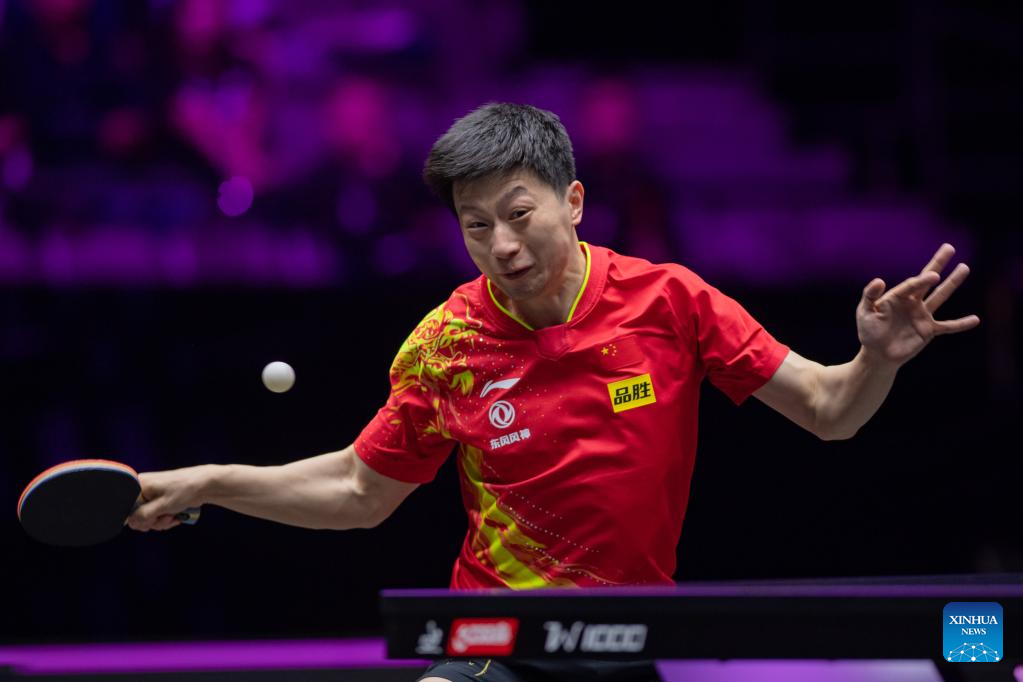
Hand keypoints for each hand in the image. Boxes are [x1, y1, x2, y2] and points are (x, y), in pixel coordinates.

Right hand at [126, 466, 208, 531]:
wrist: (206, 485)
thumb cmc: (184, 490)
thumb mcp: (161, 506)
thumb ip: (143, 516)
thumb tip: (131, 523)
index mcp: (138, 484)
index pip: (126, 509)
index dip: (137, 518)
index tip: (150, 520)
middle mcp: (143, 489)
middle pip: (137, 516)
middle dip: (153, 521)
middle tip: (165, 518)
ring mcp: (152, 495)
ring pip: (149, 518)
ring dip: (162, 521)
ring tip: (173, 516)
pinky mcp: (162, 500)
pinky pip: (158, 516)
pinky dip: (167, 519)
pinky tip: (176, 516)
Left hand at [857, 243, 979, 367]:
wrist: (877, 354)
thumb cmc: (869, 332)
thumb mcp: (865, 312)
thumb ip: (869, 296)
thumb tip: (879, 280)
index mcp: (897, 296)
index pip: (912, 285)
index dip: (922, 280)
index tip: (933, 276)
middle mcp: (912, 302)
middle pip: (927, 280)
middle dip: (938, 264)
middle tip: (949, 247)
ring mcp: (922, 315)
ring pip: (940, 296)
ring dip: (952, 282)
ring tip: (964, 267)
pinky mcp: (929, 330)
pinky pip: (948, 326)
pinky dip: (961, 324)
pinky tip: (975, 319)